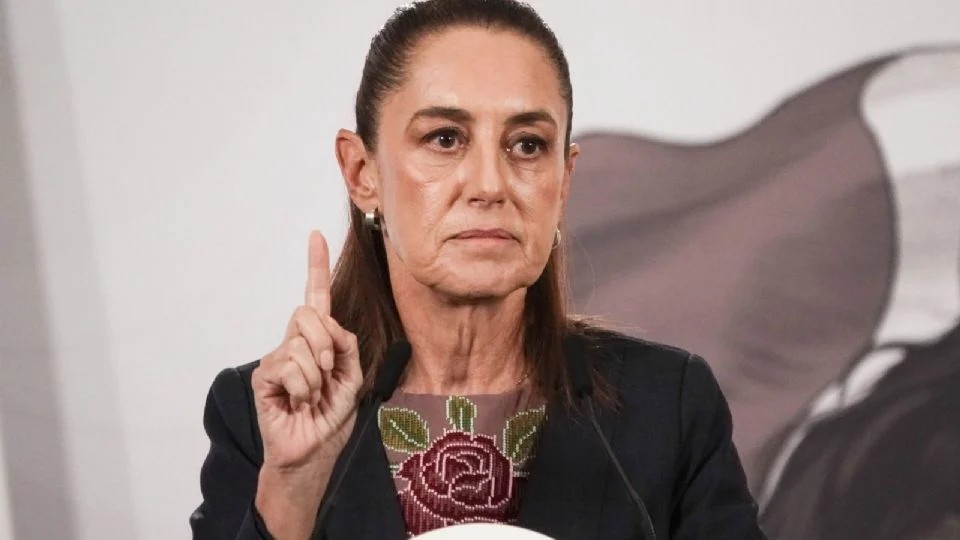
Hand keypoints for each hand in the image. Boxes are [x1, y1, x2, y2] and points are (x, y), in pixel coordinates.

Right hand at [251, 231, 362, 537]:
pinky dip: (304, 387)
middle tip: (327, 376)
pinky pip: (291, 366)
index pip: (316, 296)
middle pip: (309, 314)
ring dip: (318, 375)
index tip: (316, 235)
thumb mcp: (352, 377)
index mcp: (318, 339)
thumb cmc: (331, 415)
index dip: (316, 265)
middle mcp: (295, 342)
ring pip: (303, 344)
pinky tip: (298, 402)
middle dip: (326, 344)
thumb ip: (346, 344)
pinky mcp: (264, 375)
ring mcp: (277, 357)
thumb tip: (326, 322)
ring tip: (312, 396)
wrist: (314, 449)